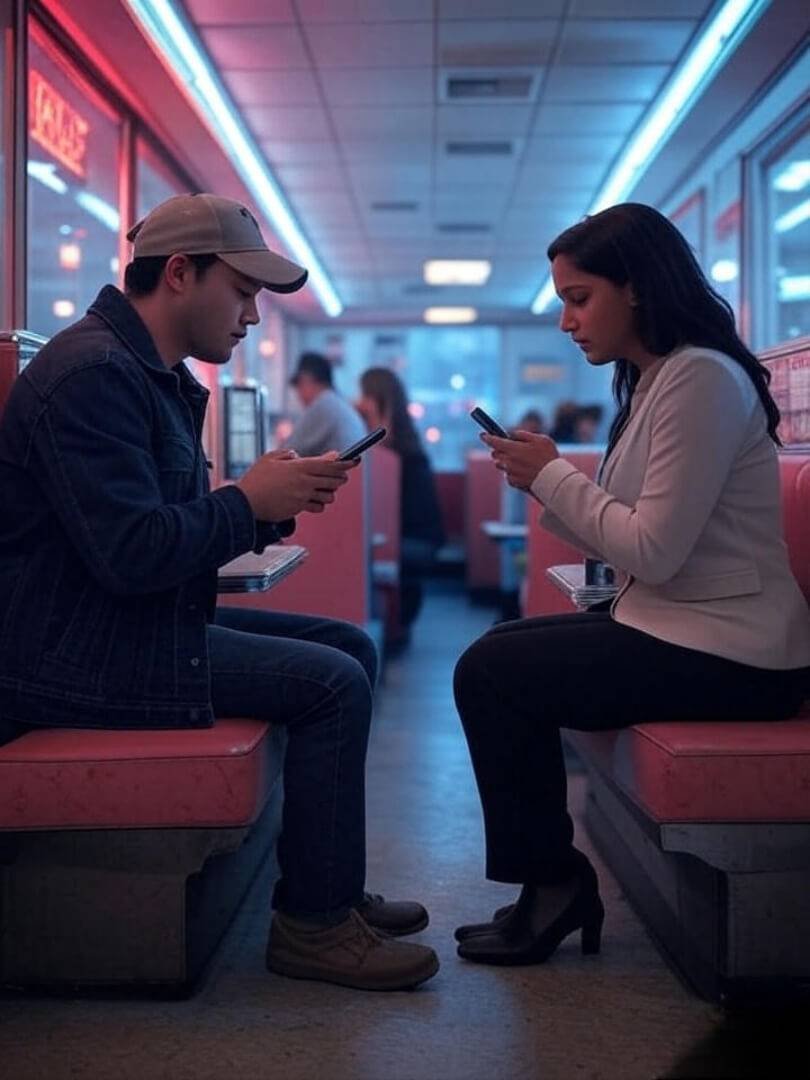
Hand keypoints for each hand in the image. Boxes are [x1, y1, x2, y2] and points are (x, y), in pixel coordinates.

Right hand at [236, 451, 356, 519]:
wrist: (246, 502)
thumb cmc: (256, 479)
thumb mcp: (270, 458)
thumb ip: (287, 455)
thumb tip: (299, 456)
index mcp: (299, 467)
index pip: (330, 464)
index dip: (345, 463)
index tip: (355, 461)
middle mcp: (304, 482)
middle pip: (334, 479)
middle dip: (340, 477)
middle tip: (340, 475)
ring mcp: (303, 497)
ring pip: (329, 495)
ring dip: (329, 491)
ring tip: (322, 488)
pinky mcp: (299, 509)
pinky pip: (318, 507)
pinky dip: (318, 503)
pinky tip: (312, 499)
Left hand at [482, 429, 558, 490]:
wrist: (554, 480)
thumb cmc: (548, 457)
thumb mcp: (540, 439)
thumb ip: (523, 435)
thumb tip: (511, 435)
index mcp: (513, 449)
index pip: (494, 441)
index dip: (487, 437)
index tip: (483, 435)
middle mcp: (508, 461)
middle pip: (495, 454)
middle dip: (499, 450)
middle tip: (509, 448)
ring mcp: (510, 473)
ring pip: (501, 465)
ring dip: (506, 461)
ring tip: (521, 461)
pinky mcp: (513, 482)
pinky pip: (508, 475)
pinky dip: (513, 472)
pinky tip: (524, 471)